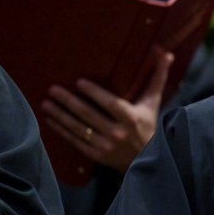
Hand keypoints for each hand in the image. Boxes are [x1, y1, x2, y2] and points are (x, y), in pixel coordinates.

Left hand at [43, 52, 173, 174]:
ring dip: (60, 115)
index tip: (79, 82)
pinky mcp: (97, 156)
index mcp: (131, 118)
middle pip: (89, 115)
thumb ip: (157, 78)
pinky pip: (76, 141)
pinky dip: (62, 130)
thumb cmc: (148, 126)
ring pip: (79, 128)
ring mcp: (106, 146)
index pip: (110, 103)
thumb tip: (166, 54)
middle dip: (69, 102)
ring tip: (46, 103)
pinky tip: (51, 120)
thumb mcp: (153, 103)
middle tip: (53, 90)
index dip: (94, 93)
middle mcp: (118, 133)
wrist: (147, 160)